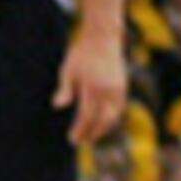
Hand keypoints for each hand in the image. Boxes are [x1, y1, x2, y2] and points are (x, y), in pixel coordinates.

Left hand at [56, 32, 127, 149]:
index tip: (72, 139)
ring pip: (113, 116)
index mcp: (92, 87)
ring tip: (92, 135)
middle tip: (81, 141)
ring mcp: (118, 89)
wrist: (102, 39)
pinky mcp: (123, 87)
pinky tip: (103, 121)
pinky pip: (119, 108)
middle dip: (92, 133)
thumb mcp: (67, 70)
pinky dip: (111, 118)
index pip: (87, 116)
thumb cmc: (81, 54)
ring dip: (103, 128)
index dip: (80, 130)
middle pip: (102, 120)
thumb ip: (65, 90)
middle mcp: (108, 91)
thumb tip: (57, 106)